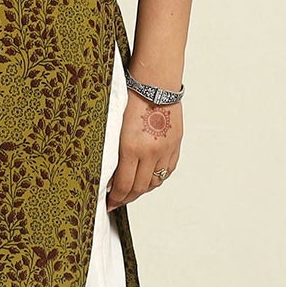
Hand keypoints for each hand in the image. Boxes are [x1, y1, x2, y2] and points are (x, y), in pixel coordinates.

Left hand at [104, 93, 181, 210]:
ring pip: (154, 182)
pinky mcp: (175, 145)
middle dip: (126, 198)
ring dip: (142, 189)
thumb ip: (113, 152)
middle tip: (117, 201)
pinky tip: (148, 178)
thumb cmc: (132, 97)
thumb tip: (110, 174)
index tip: (109, 203)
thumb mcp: (115, 126)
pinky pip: (167, 171)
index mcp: (131, 147)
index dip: (115, 198)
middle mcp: (151, 152)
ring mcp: (165, 150)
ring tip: (131, 190)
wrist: (156, 83)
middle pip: (139, 188)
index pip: (123, 185)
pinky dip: (157, 178)